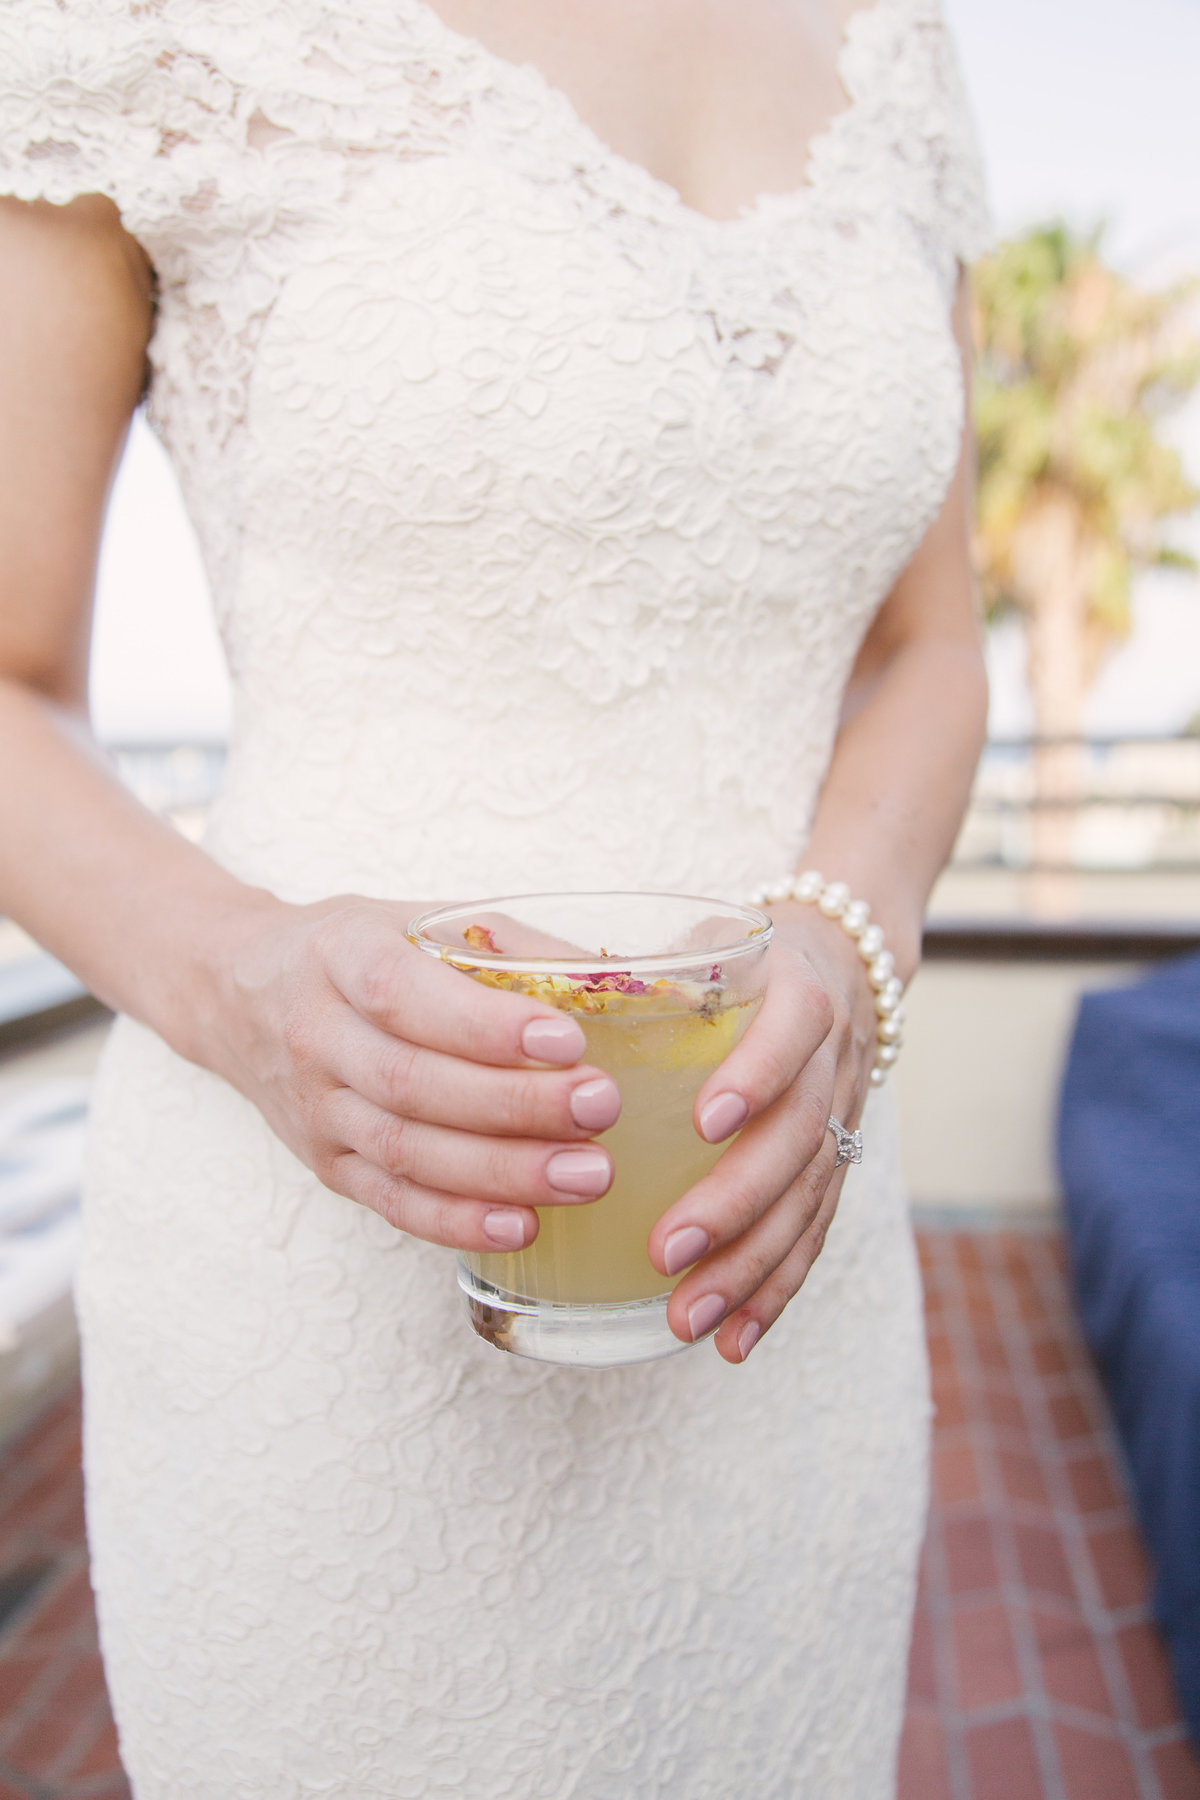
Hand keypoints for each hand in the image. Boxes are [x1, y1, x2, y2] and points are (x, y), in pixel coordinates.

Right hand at [192, 892, 623, 1250]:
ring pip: (406, 1151)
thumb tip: (622, 977)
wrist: (235, 993)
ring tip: (588, 1174)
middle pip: (413, 1084)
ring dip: (503, 1172)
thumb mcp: (417, 917)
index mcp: (340, 956)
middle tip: (602, 1109)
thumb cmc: (354, 950)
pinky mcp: (325, 1164)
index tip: (567, 1038)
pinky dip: (457, 1221)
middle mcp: (316, 1035)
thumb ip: (510, 944)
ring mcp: (315, 1109)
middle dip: (515, 1105)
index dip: (484, 1025)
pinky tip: (522, 1225)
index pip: (405, 996)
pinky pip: (391, 1203)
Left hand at [646, 899, 884, 1361]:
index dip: (757, 1076)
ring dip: (749, 1266)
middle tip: (665, 1249)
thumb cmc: (733, 956)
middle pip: (799, 1138)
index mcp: (797, 990)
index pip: (792, 1032)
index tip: (703, 1121)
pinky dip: (773, 1293)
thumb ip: (617, 960)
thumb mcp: (696, 938)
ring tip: (687, 1317)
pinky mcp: (836, 1166)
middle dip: (734, 1201)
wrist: (841, 962)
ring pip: (809, 1201)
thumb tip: (487, 957)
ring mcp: (841, 1119)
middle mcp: (830, 1060)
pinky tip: (734, 1342)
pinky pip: (812, 1237)